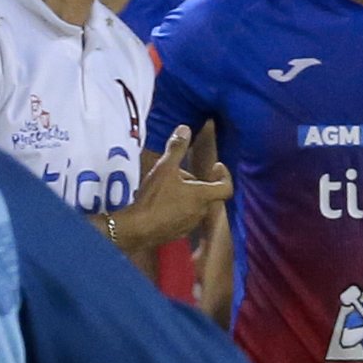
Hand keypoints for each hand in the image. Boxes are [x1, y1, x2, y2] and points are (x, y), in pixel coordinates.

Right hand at [105, 123, 232, 255]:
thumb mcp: (164, 168)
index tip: (216, 167)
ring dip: (187, 197)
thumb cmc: (154, 199)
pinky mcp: (177, 234)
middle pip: (207, 195)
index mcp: (202, 196)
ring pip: (195, 207)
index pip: (226, 187)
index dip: (225, 176)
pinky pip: (182, 219)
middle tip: (180, 175)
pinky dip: (177, 210)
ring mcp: (189, 225)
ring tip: (167, 189)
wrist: (136, 229)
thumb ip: (176, 148)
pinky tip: (159, 205)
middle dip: (197, 183)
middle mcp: (200, 212)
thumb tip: (185, 129)